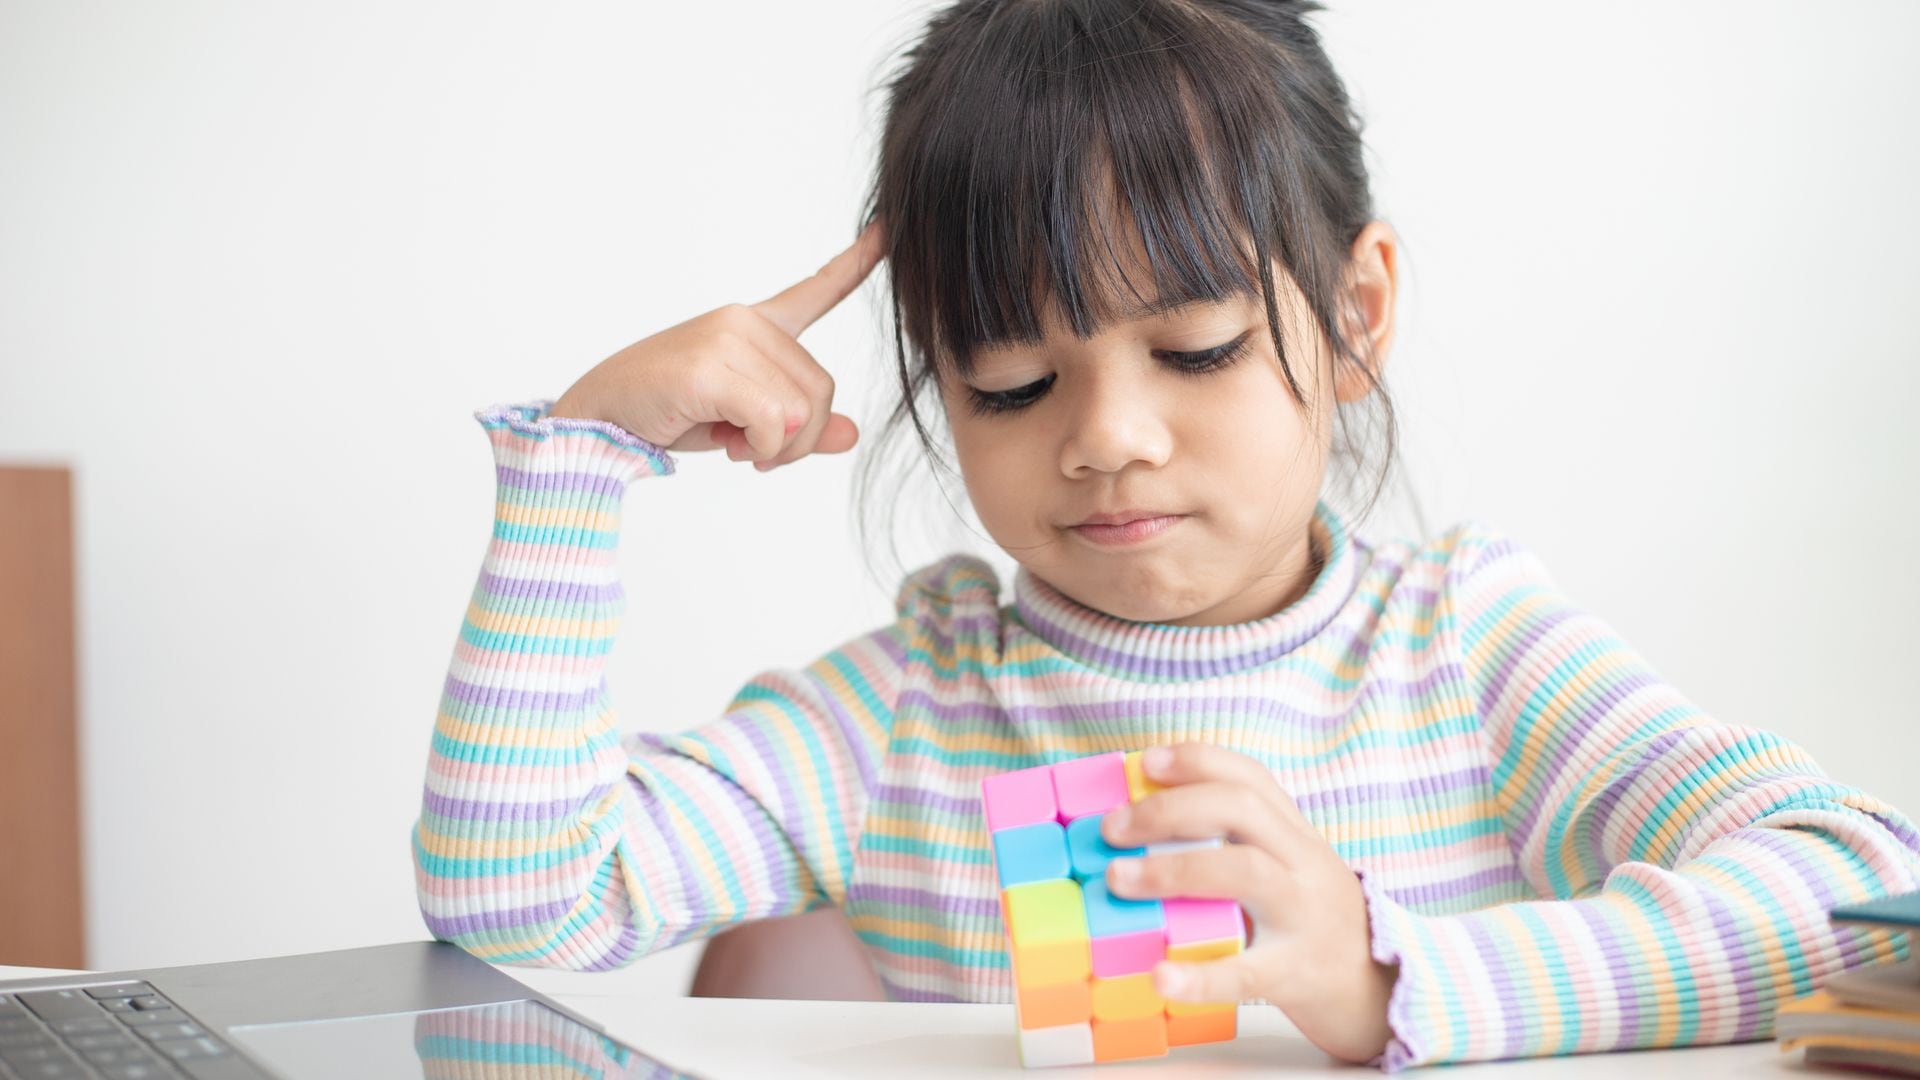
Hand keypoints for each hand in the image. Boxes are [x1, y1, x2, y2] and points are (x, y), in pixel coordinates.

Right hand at [548, 219, 886, 470]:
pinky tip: (730, 447)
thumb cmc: (668, 412)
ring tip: (736, 446)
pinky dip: (760, 450)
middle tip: (759, 453)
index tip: (888, 229)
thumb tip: (852, 435)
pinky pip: (772, 423)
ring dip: (777, 449)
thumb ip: (798, 427)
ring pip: (800, 411)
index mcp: (754, 324)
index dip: (857, 263)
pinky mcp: (709, 369)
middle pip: (821, 389)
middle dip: (800, 438)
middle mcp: (744, 321)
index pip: (816, 289)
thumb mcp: (742, 421)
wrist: (600, 418)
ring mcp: (727, 339)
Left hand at [1100, 743, 1398, 1063]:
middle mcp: (1303, 863)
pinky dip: (1201, 974)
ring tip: (1118, 880)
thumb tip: (1139, 826)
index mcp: (1295, 835)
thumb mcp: (1287, 870)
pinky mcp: (1298, 972)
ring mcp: (1304, 916)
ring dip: (1174, 869)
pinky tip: (1161, 976)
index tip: (1145, 762)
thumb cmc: (1312, 925)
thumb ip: (1233, 845)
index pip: (1250, 777)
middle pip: (1242, 810)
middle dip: (1171, 809)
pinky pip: (1249, 971)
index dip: (1198, 761)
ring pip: (1246, 872)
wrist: (1381, 992)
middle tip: (1112, 828)